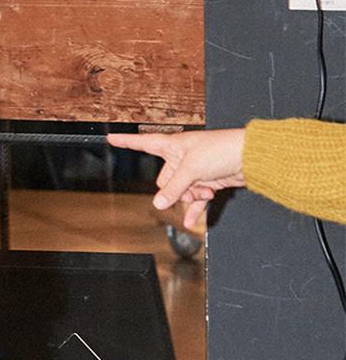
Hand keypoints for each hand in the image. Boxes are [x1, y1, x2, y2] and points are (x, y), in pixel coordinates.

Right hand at [108, 127, 245, 229]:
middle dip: (175, 188)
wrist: (249, 157)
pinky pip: (194, 200)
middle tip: (190, 185)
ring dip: (190, 196)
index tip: (111, 138)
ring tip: (205, 191)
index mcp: (173, 145)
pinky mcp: (206, 182)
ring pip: (180, 192)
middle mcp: (181, 157)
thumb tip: (159, 204)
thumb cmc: (221, 150)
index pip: (143, 142)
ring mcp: (194, 171)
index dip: (126, 141)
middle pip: (164, 179)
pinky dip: (194, 210)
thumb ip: (173, 188)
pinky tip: (191, 222)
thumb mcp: (191, 169)